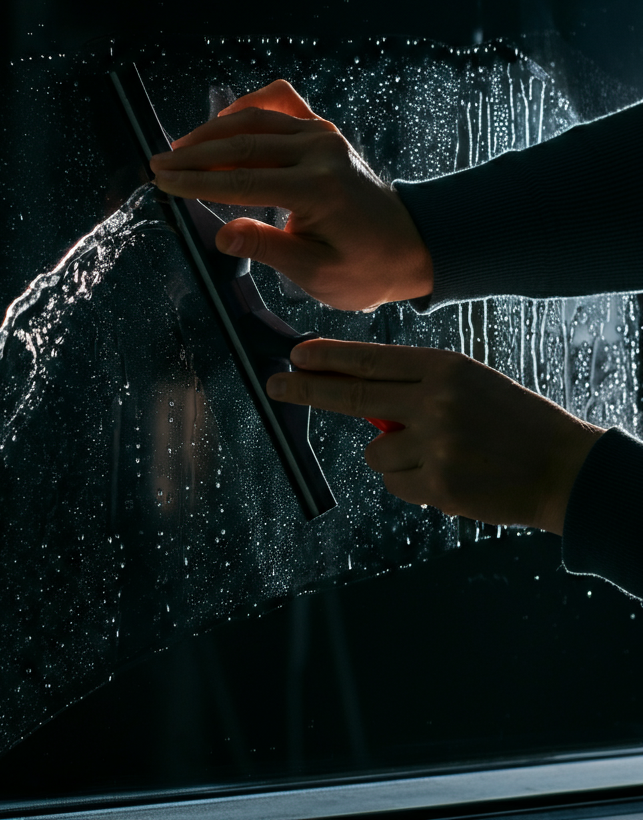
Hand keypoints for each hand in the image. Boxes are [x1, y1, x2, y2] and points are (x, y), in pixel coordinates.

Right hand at [150, 79, 432, 310]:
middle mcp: (321, 152)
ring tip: (178, 149)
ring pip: (255, 121)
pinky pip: (281, 103)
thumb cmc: (364, 268)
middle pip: (242, 145)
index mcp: (318, 189)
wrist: (409, 247)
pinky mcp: (325, 131)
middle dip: (194, 154)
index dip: (195, 182)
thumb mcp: (314, 272)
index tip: (162, 182)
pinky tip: (225, 121)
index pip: (241, 181)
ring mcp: (324, 136)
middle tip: (157, 163)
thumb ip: (268, 248)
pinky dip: (250, 106)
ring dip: (212, 132)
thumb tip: (222, 234)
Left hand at [267, 338, 605, 534]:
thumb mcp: (467, 383)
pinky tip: (448, 475)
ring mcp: (436, 445)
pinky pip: (395, 483)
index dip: (328, 358)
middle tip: (275, 384)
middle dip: (307, 390)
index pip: (371, 360)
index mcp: (443, 368)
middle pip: (353, 397)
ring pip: (375, 452)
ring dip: (392, 455)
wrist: (564, 467)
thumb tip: (358, 403)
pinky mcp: (438, 485)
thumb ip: (413, 387)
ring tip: (440, 454)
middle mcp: (435, 402)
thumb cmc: (510, 420)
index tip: (297, 355)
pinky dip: (411, 482)